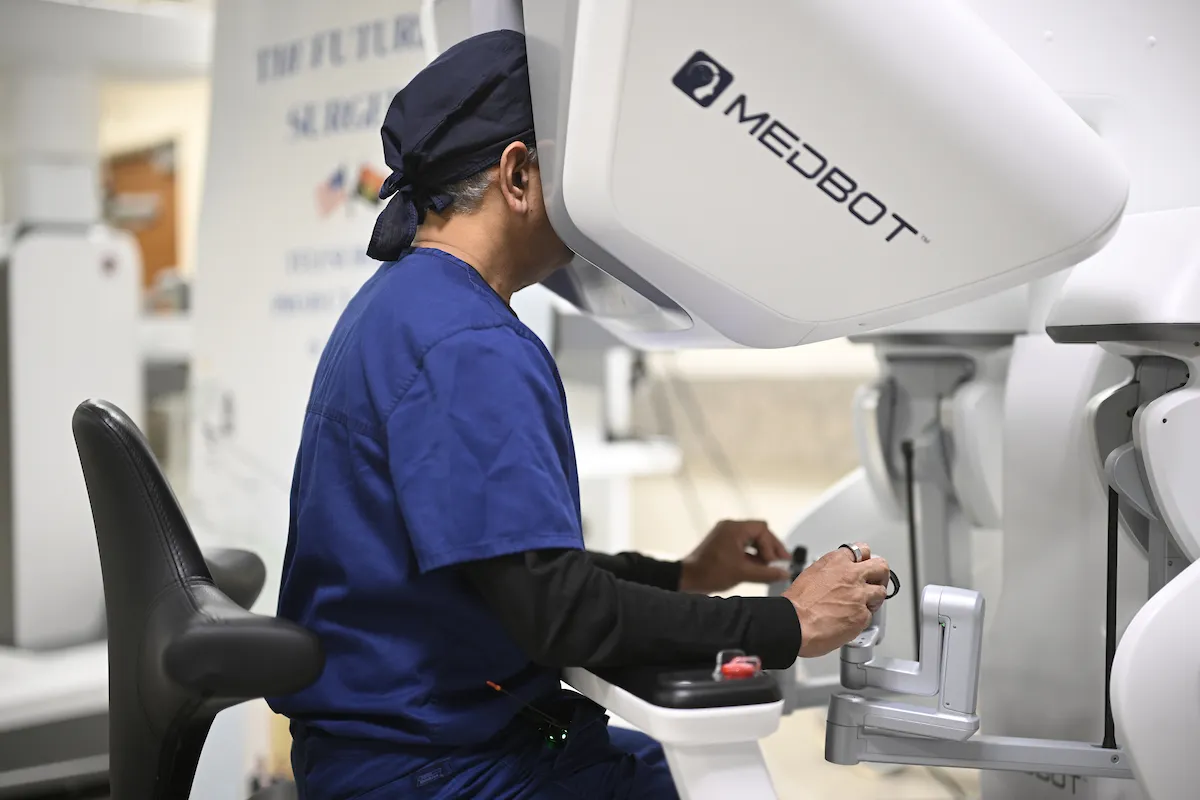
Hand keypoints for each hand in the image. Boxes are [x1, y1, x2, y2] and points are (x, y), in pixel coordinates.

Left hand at [679, 520, 790, 593]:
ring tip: (769, 567)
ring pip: (751, 539)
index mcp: (734, 528)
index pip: (762, 529)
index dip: (772, 545)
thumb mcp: (743, 573)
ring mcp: (725, 535)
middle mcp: (729, 528)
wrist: (687, 579)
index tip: (776, 561)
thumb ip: (766, 573)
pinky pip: (743, 545)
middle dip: (770, 548)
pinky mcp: (722, 544)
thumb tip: (784, 574)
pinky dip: (752, 555)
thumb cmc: (709, 572)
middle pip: (758, 532)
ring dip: (762, 552)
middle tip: (780, 562)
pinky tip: (757, 567)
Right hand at [782, 543, 889, 657]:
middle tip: (875, 582)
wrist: (795, 623)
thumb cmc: (797, 604)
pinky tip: (851, 620)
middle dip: (880, 575)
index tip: (864, 566)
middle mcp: (851, 575)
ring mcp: (859, 595)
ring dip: (873, 599)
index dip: (864, 560)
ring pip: (881, 592)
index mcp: (837, 561)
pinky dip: (862, 619)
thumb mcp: (812, 574)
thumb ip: (831, 573)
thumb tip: (837, 578)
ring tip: (863, 605)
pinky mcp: (862, 615)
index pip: (862, 550)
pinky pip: (870, 615)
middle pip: (881, 566)